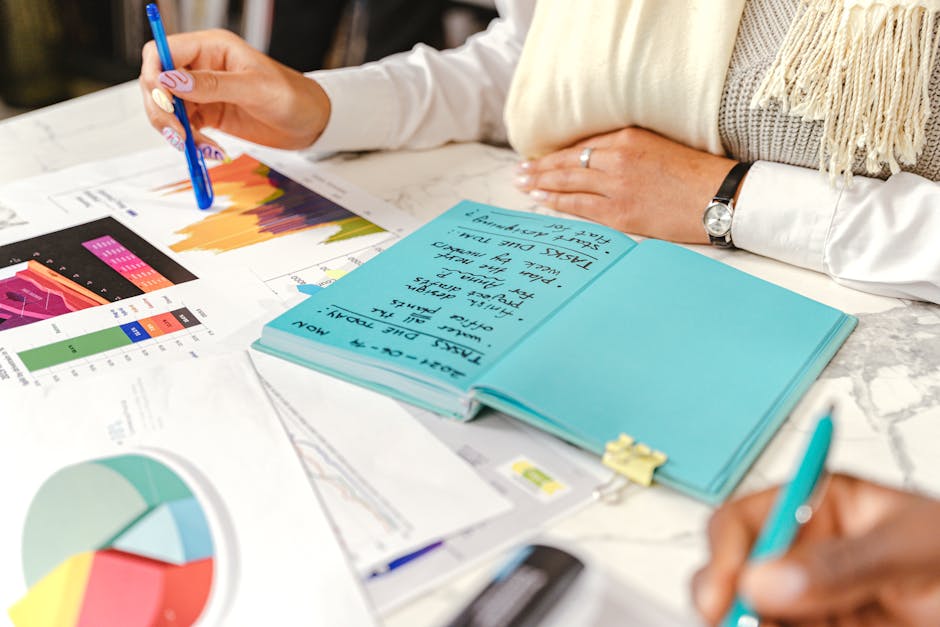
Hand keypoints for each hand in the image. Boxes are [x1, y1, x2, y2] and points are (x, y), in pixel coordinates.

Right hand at [139, 29, 330, 155]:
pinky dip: (190, 141)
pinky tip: (209, 151)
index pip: (162, 52)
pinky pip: (184, 127)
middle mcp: (201, 67)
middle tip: (180, 134)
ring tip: (197, 147)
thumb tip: (171, 80)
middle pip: (157, 83)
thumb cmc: (292, 96)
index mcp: (211, 47)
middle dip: (162, 110)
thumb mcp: (254, 88)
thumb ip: (213, 84)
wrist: (310, 123)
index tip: (165, 102)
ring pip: (167, 108)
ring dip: (175, 130)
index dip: (155, 76)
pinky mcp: (208, 115)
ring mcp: (202, 92)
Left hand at [514, 127, 736, 242]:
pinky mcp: (621, 214)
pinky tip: (541, 200)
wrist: (721, 197)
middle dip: (539, 168)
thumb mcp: (658, 146)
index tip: (536, 156)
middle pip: (568, 163)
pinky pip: (580, 208)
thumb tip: (594, 158)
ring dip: (541, 184)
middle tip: (518, 172)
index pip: (580, 146)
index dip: (555, 154)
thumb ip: (625, 149)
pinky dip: (557, 203)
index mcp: (628, 138)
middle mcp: (618, 159)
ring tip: (522, 185)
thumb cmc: (695, 173)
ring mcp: (617, 188)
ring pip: (568, 185)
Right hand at [692, 473, 939, 625]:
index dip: (726, 553)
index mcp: (822, 509)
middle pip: (737, 574)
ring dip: (748, 626)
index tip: (724, 593)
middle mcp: (808, 555)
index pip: (748, 520)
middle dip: (724, 601)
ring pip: (754, 616)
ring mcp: (815, 603)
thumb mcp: (917, 552)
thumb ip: (842, 566)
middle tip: (728, 625)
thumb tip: (763, 580)